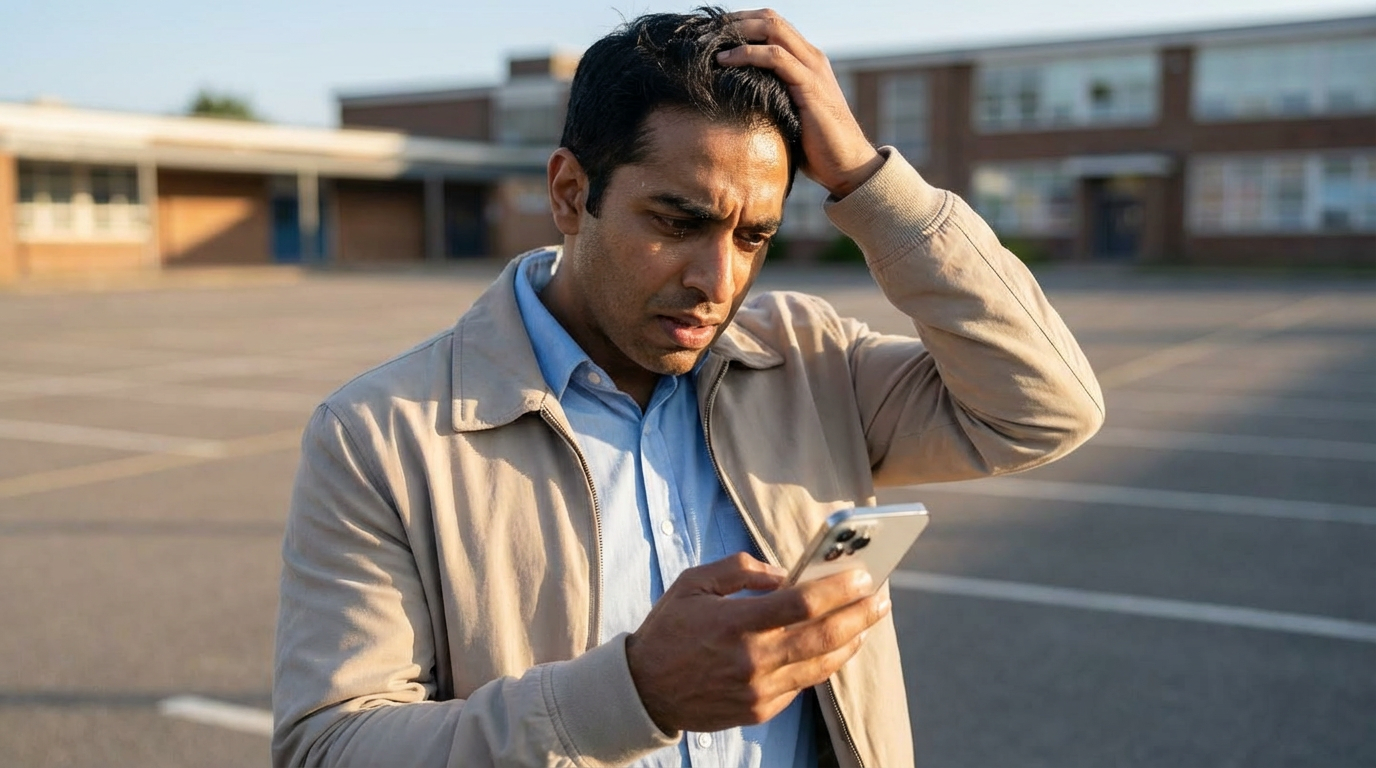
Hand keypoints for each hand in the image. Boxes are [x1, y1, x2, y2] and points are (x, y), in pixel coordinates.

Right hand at [625, 552, 890, 732]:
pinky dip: (822, 664)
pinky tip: (834, 647)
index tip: (863, 575)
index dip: (838, 589)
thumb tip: (784, 575)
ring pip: (821, 666)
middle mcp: (751, 660)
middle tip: (881, 598)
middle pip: (822, 637)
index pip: (801, 604)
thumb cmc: (669, 629)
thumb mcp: (693, 583)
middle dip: (859, 614)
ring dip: (851, 642)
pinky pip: (802, 685)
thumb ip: (740, 570)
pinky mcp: (760, 710)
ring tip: (867, 622)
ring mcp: (758, 690)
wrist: (644, 691)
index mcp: (733, 623)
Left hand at [716, 9, 882, 198]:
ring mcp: (812, 68)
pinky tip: (724, 61)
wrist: (848, 166)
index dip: (741, 23)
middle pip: (769, 19)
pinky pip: (776, 57)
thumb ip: (770, 100)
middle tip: (705, 32)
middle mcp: (811, 57)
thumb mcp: (788, 115)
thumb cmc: (816, 147)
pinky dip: (746, 54)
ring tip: (708, 42)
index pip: (771, 25)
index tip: (712, 35)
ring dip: (737, 31)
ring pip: (772, 29)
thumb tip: (734, 105)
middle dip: (734, 21)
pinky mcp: (810, 85)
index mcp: (806, 60)